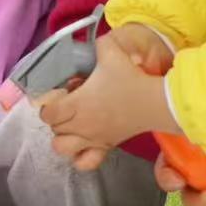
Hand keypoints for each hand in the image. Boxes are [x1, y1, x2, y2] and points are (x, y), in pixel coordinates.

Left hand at [40, 27, 175, 170]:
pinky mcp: (106, 146)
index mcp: (78, 104)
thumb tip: (94, 43)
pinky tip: (84, 143)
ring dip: (63, 138)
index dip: (48, 105)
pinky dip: (80, 157)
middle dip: (56, 118)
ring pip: (62, 148)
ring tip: (72, 125)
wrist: (157, 101)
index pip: (47, 114)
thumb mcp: (111, 51)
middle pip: (54, 129)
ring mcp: (93, 139)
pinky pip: (85, 163)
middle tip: (68, 105)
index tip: (60, 96)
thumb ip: (98, 43)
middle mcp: (81, 125)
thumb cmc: (132, 78)